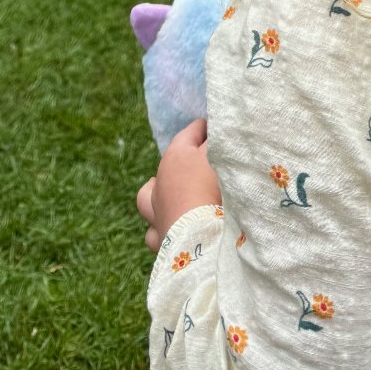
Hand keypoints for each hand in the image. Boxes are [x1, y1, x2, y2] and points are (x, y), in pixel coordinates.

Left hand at [136, 119, 221, 252]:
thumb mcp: (222, 155)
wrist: (201, 239)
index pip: (193, 130)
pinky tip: (172, 228)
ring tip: (171, 194)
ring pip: (148, 196)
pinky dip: (161, 226)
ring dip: (159, 193)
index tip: (221, 128)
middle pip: (170, 161)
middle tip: (204, 160)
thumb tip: (220, 132)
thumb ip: (220, 141)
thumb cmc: (212, 188)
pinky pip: (154, 231)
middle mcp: (160, 182)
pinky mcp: (160, 241)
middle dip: (184, 158)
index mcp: (175, 156)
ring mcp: (156, 213)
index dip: (208, 127)